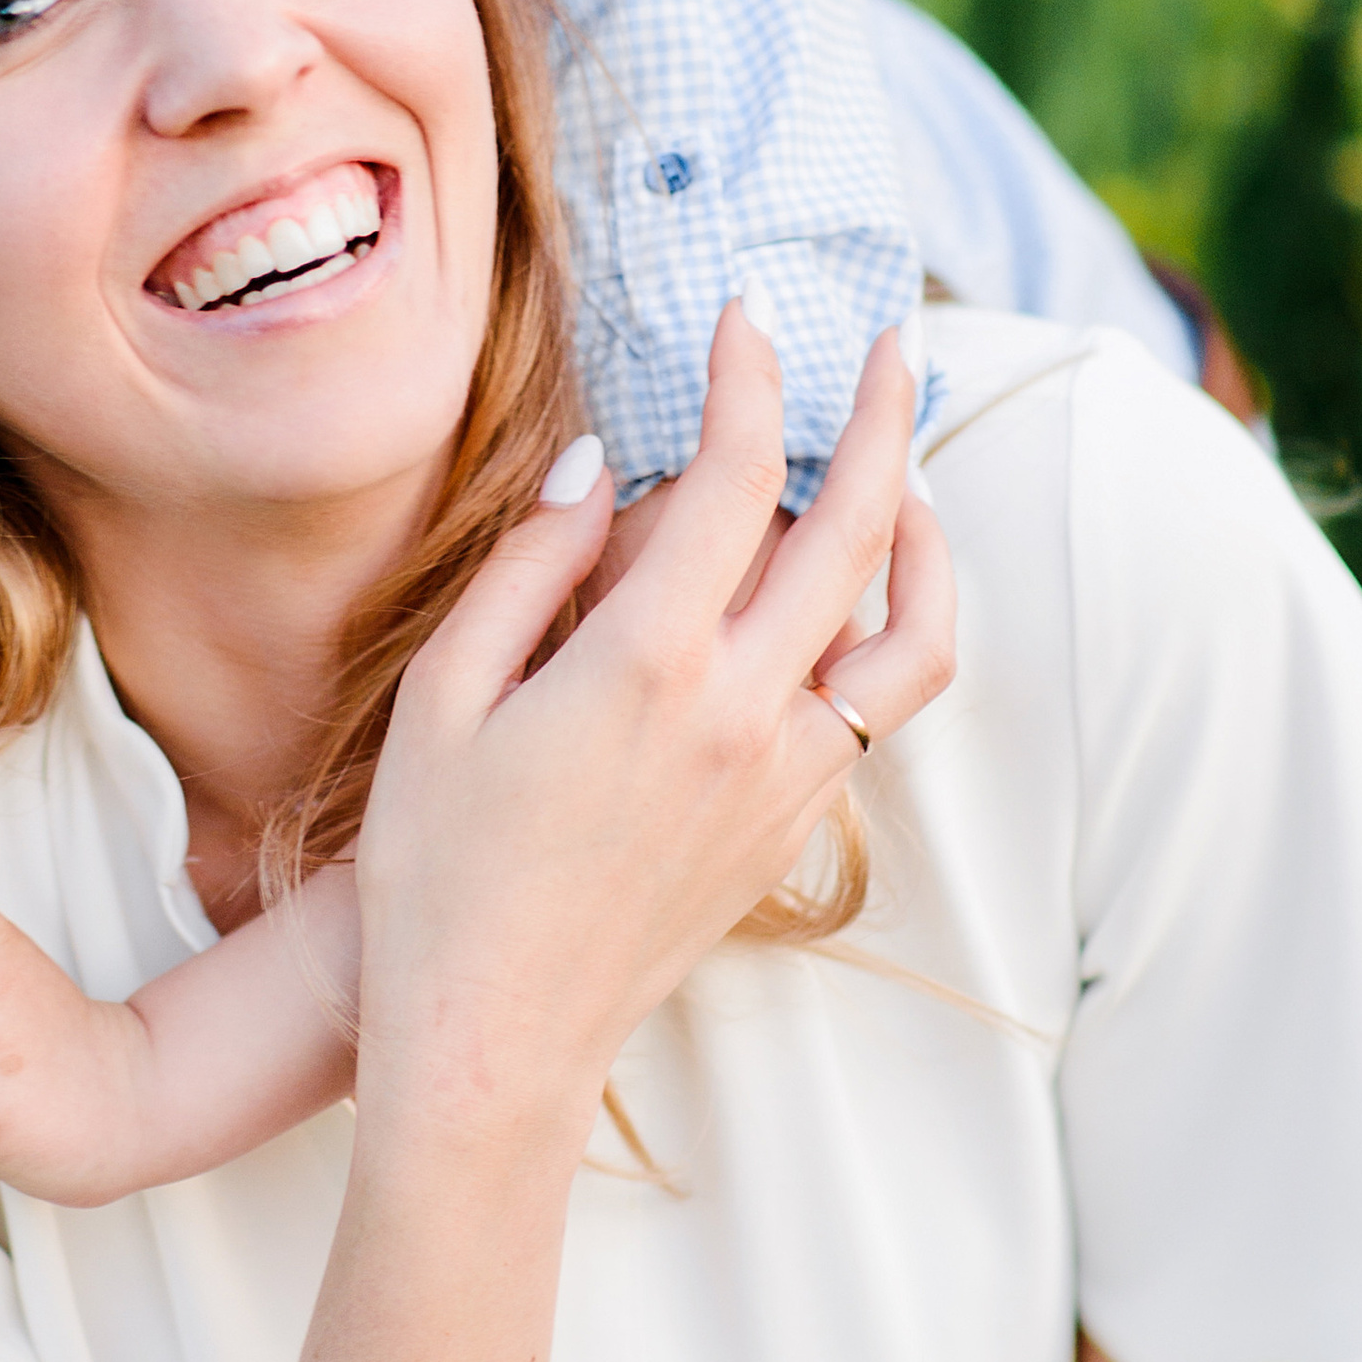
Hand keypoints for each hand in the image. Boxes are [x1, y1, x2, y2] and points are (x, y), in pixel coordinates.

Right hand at [352, 309, 952, 1172]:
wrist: (494, 1040)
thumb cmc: (439, 870)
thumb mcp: (444, 700)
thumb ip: (529, 569)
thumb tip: (602, 466)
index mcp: (649, 665)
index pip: (734, 477)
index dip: (747, 379)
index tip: (744, 320)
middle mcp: (744, 713)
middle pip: (858, 529)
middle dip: (881, 416)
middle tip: (886, 346)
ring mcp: (786, 776)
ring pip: (910, 631)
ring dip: (923, 536)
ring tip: (905, 477)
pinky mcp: (794, 827)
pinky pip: (875, 707)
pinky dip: (888, 630)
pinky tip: (848, 599)